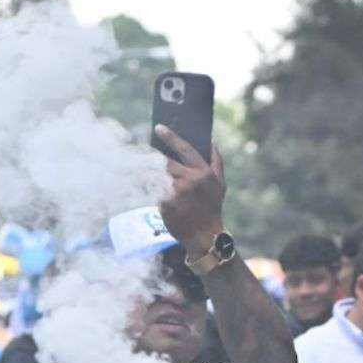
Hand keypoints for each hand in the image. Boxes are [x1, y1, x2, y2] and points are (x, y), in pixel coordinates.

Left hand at [156, 124, 225, 255]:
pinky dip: (148, 188)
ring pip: (157, 175)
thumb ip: (217, 162)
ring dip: (149, 173)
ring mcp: (177, 191)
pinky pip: (153, 190)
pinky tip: (146, 189)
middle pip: (166, 161)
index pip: (185, 149)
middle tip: (144, 154)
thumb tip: (213, 141)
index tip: (159, 128)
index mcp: (203, 173)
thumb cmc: (211, 208)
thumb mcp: (220, 184)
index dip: (171, 137)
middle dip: (155, 159)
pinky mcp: (165, 202)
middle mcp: (190, 180)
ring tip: (142, 172)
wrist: (204, 235)